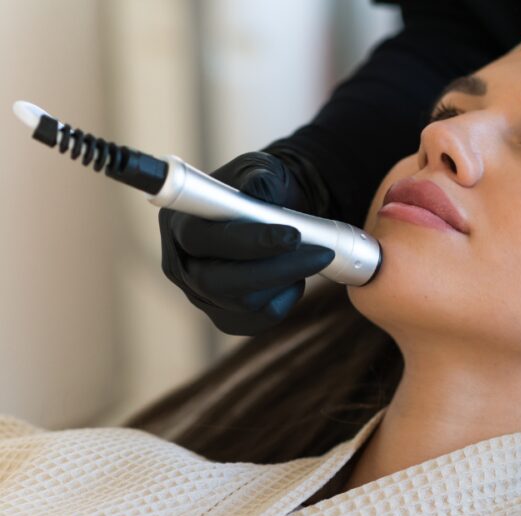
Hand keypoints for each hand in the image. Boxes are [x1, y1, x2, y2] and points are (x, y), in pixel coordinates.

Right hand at [158, 151, 334, 335]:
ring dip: (286, 281)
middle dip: (275, 269)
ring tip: (311, 256)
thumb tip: (259, 191)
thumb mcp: (261, 171)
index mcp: (180, 223)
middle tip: (322, 253)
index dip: (248, 241)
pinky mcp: (223, 315)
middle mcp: (181, 264)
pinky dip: (284, 302)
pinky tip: (295, 278)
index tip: (293, 236)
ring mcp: (200, 295)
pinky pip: (256, 321)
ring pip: (242, 304)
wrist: (275, 213)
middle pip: (216, 282)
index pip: (203, 240)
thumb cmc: (263, 188)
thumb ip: (259, 179)